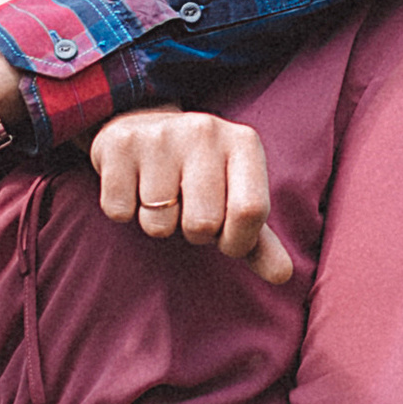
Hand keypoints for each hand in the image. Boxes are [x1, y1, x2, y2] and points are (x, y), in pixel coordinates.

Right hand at [91, 110, 293, 284]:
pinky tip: (134, 185)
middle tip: (187, 207)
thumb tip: (283, 276)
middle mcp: (205, 131)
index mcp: (244, 142)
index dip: (237, 241)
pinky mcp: (120, 144)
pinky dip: (125, 211)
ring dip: (157, 223)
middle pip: (202, 225)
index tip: (226, 238)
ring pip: (158, 223)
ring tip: (160, 194)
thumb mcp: (235, 199)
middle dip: (192, 232)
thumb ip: (259, 241)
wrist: (144, 127)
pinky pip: (119, 212)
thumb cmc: (200, 176)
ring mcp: (161, 135)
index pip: (250, 211)